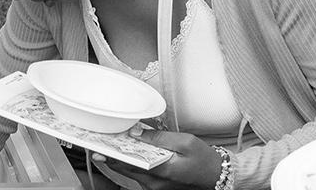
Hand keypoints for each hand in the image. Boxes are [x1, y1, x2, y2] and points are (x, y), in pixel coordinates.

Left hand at [93, 128, 221, 189]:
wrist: (219, 176)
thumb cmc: (205, 160)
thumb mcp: (185, 142)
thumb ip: (159, 137)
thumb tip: (136, 132)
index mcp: (161, 171)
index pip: (128, 162)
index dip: (110, 153)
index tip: (97, 145)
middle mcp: (154, 183)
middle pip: (124, 167)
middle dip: (110, 154)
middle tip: (96, 141)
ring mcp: (154, 187)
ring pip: (129, 171)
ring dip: (120, 157)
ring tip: (109, 142)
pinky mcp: (156, 186)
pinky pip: (138, 174)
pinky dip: (131, 163)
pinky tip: (127, 151)